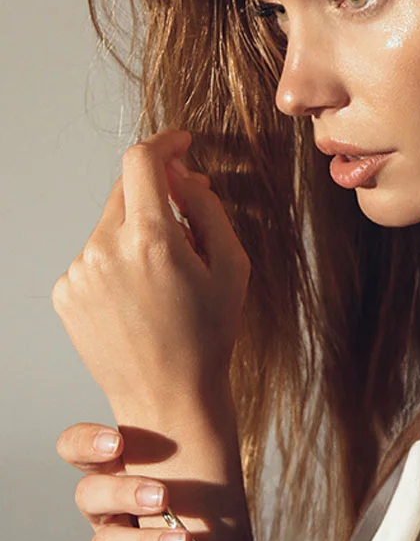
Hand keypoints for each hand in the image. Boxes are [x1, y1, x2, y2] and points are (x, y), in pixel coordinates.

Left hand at [51, 128, 250, 415]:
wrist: (168, 398)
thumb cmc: (208, 334)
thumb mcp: (230, 264)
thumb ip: (206, 206)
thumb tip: (182, 173)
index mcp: (151, 239)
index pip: (143, 160)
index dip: (165, 142)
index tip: (181, 143)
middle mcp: (105, 249)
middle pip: (126, 189)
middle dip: (157, 193)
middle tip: (188, 220)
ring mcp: (80, 272)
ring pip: (111, 223)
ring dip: (138, 230)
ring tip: (165, 277)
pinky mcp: (66, 292)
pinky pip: (95, 253)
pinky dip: (118, 258)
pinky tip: (141, 295)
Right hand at [56, 422, 196, 540]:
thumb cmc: (204, 506)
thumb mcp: (196, 467)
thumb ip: (186, 434)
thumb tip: (203, 382)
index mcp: (119, 472)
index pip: (77, 448)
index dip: (84, 443)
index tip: (115, 442)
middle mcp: (106, 511)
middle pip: (89, 494)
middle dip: (123, 492)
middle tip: (163, 496)